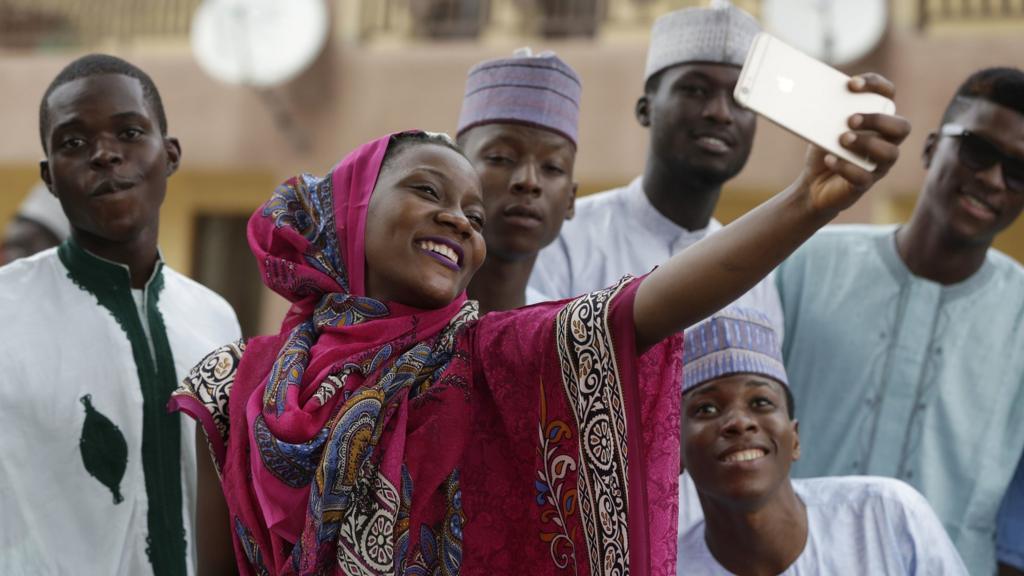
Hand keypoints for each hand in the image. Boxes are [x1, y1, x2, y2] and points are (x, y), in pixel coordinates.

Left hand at [796, 73, 910, 218]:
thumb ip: (827, 110)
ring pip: (890, 153)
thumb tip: (812, 93)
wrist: (812, 184)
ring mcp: (878, 164)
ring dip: (866, 143)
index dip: (875, 85)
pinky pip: (864, 177)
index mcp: (877, 119)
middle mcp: (885, 141)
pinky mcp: (864, 184)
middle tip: (851, 119)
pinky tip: (830, 159)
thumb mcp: (822, 126)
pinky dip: (846, 167)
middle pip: (901, 126)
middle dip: (878, 120)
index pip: (888, 95)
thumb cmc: (824, 148)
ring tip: (842, 139)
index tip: (852, 84)